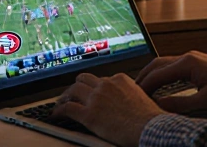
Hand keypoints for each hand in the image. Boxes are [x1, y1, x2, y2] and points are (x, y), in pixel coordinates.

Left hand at [50, 73, 165, 146]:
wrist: (149, 127)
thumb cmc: (150, 118)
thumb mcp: (143, 98)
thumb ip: (132, 94)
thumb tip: (130, 101)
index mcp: (120, 79)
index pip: (101, 79)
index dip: (95, 87)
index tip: (92, 92)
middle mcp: (106, 85)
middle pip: (84, 79)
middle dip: (77, 86)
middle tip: (73, 93)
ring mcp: (96, 98)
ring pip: (73, 90)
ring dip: (65, 96)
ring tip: (61, 102)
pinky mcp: (88, 114)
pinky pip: (68, 108)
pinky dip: (59, 111)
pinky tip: (56, 115)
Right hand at [135, 51, 206, 113]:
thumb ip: (180, 104)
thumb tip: (158, 106)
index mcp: (188, 63)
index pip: (157, 74)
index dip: (143, 86)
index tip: (132, 96)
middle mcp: (189, 57)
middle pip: (157, 65)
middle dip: (143, 78)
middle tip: (131, 92)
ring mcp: (194, 59)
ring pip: (166, 65)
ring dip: (153, 76)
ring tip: (142, 90)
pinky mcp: (199, 64)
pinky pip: (175, 68)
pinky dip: (164, 77)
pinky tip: (162, 88)